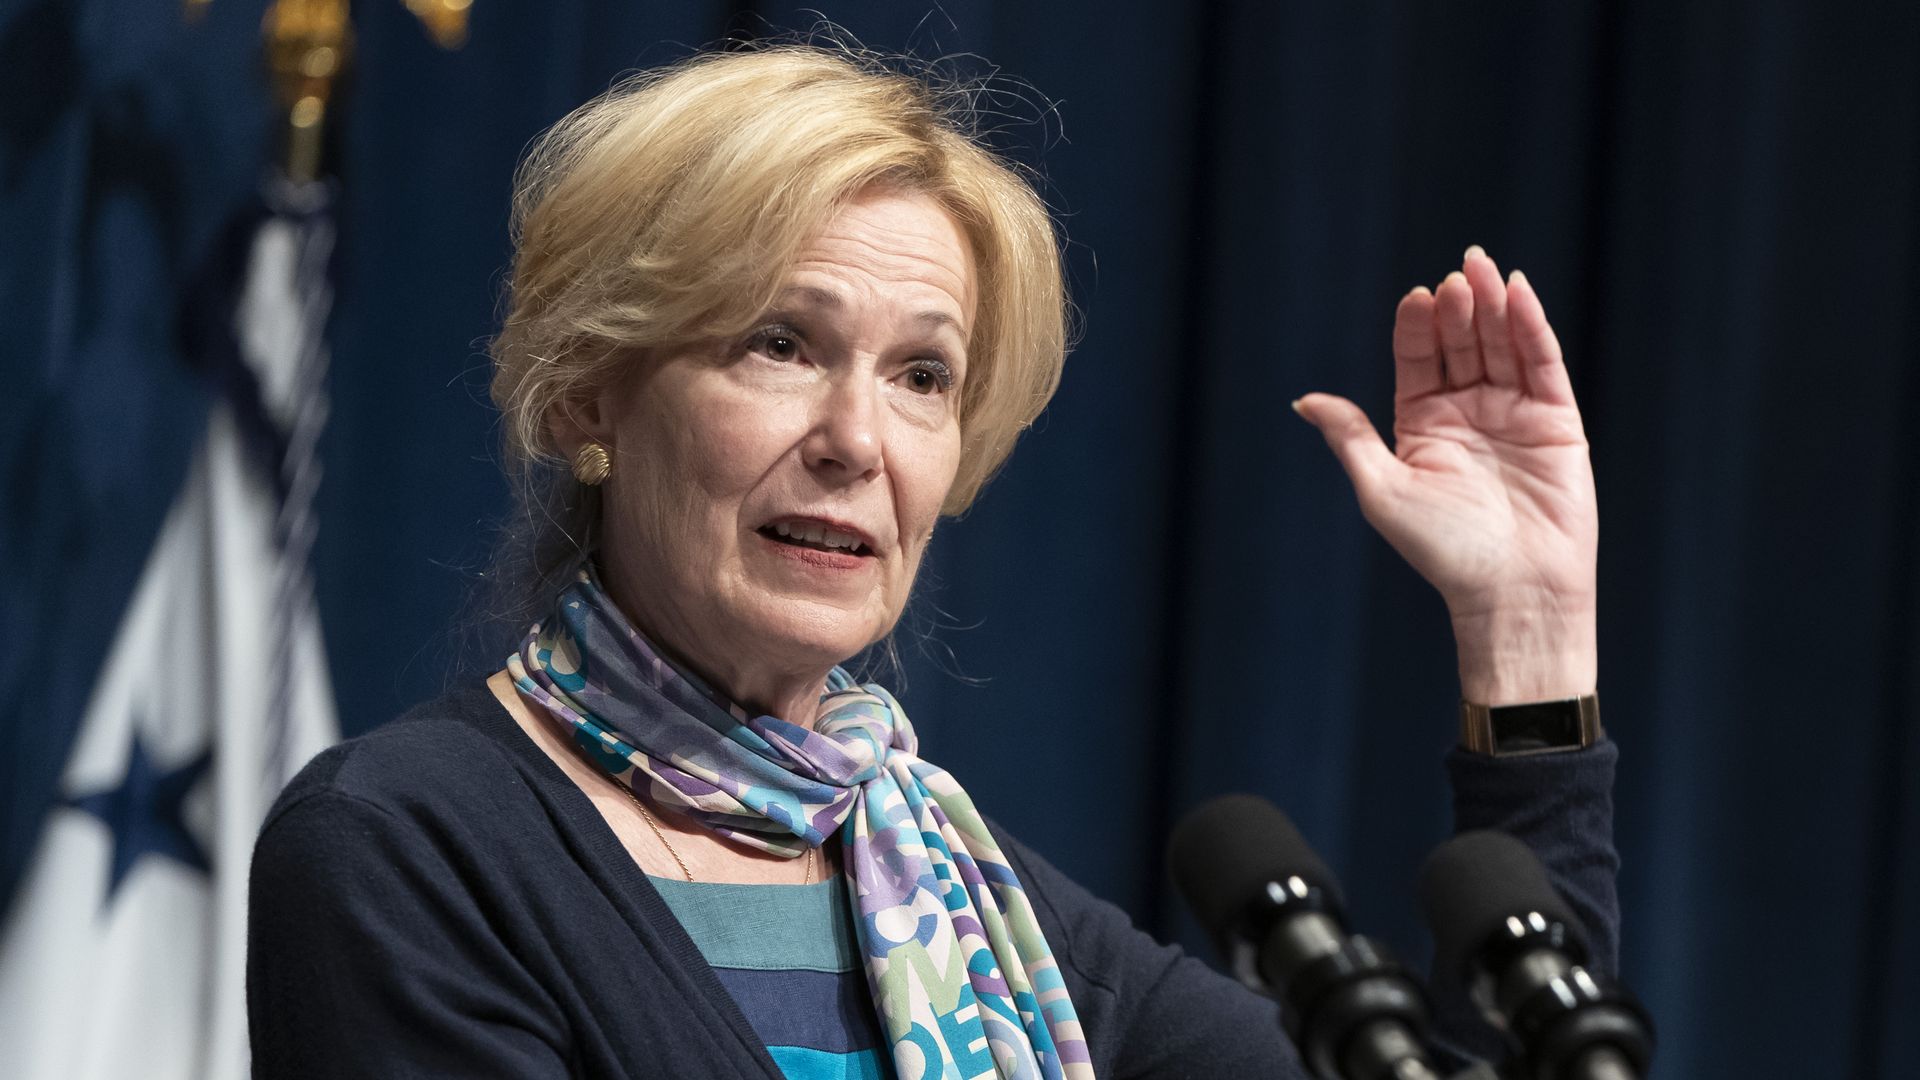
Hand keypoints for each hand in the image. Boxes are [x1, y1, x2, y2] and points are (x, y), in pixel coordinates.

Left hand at [1293, 247, 1597, 703]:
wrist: (1512, 591)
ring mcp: (1512, 412)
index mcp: (1422, 424)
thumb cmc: (1442, 550)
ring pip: (1502, 344)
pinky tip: (1517, 292)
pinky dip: (1531, 325)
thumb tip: (1303, 399)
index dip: (1417, 327)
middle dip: (1457, 307)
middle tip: (1455, 275)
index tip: (1416, 298)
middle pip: (1461, 343)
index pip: (1418, 359)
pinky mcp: (1556, 420)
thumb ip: (1350, 437)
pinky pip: (1543, 363)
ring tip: (1482, 268)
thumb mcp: (1382, 489)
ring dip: (1492, 305)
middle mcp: (1467, 412)